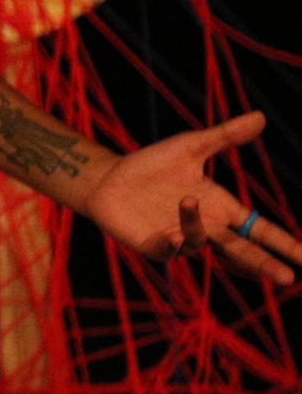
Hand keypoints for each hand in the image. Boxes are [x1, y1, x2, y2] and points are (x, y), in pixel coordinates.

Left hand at [81, 112, 300, 285]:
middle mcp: (206, 228)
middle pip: (242, 251)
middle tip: (288, 277)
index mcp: (221, 208)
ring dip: (198, 226)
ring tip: (188, 197)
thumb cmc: (152, 165)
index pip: (260, 229)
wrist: (109, 177)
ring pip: (202, 244)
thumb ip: (226, 136)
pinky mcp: (154, 246)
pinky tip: (175, 238)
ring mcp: (181, 240)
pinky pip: (169, 251)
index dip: (284, 244)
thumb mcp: (191, 146)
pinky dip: (175, 245)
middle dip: (263, 263)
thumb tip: (260, 116)